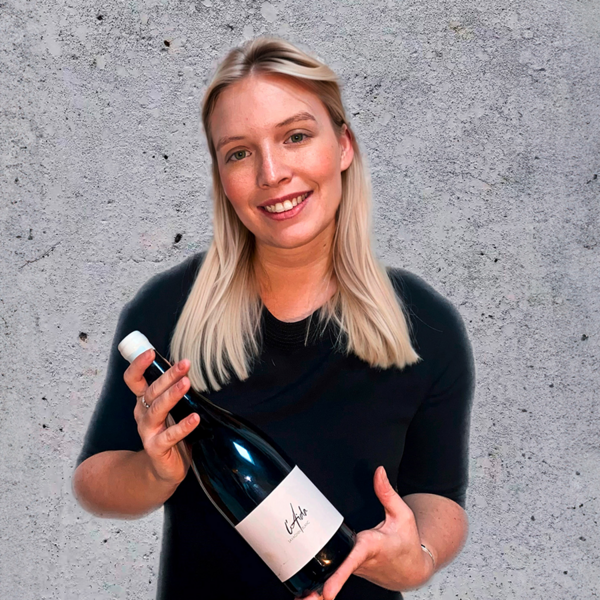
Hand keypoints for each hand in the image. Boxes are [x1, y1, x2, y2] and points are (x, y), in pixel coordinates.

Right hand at [124, 348, 200, 486]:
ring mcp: (148, 432)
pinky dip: (183, 426)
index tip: (151, 352)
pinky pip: (169, 436)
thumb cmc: (169, 432)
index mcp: (144, 401)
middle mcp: (142, 414)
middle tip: (184, 364)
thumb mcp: (170, 408)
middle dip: (167, 376)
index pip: (133, 380)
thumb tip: (183, 365)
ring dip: (172, 395)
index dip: (138, 365)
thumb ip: (173, 389)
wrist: (164, 469)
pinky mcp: (157, 449)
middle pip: (151, 391)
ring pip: (157, 410)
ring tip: (186, 383)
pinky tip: (195, 418)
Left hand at [303, 466, 433, 599]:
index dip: (339, 575)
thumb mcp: (402, 514)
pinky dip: (324, 586)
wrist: (413, 568)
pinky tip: (307, 595)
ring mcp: (356, 570)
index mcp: (372, 547)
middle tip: (304, 599)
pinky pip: (335, 577)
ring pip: (334, 577)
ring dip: (318, 589)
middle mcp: (362, 561)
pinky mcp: (353, 571)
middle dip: (322, 586)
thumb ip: (387, 492)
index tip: (328, 591)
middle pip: (337, 572)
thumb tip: (379, 472)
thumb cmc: (407, 541)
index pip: (352, 560)